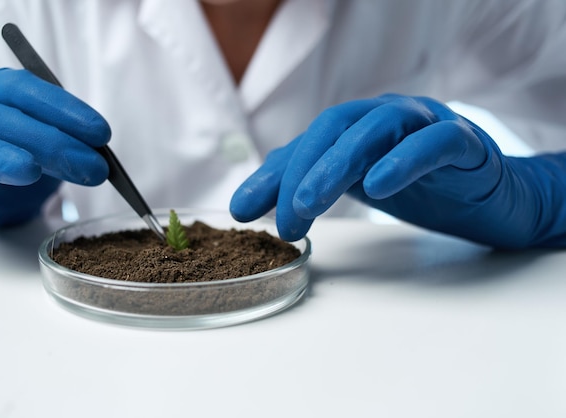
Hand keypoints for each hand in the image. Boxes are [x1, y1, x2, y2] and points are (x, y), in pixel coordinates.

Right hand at [0, 69, 109, 224]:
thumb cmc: (15, 156)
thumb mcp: (46, 145)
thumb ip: (68, 142)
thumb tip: (99, 154)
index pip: (24, 89)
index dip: (63, 109)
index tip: (101, 133)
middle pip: (0, 117)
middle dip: (50, 141)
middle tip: (89, 165)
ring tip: (29, 171)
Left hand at [231, 94, 565, 247]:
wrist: (498, 199)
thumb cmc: (427, 189)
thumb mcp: (362, 187)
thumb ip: (319, 185)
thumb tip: (264, 202)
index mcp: (360, 129)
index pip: (308, 144)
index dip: (272, 175)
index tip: (243, 211)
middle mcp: (387, 117)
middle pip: (334, 128)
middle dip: (301, 171)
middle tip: (284, 216)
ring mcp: (425, 123)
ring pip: (375, 128)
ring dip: (337, 164)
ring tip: (310, 204)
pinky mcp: (465, 141)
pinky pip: (433, 141)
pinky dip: (404, 159)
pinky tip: (378, 186)